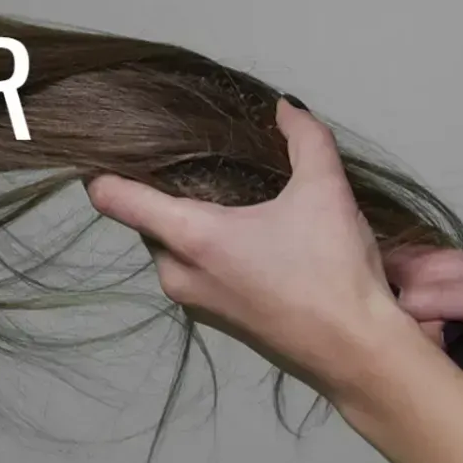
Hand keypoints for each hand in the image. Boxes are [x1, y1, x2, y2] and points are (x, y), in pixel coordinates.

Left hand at [86, 98, 418, 394]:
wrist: (359, 355)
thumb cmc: (334, 275)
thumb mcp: (325, 192)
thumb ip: (305, 138)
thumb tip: (286, 107)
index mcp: (190, 237)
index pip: (112, 197)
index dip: (104, 167)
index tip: (114, 144)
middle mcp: (177, 272)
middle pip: (145, 218)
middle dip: (164, 191)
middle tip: (199, 163)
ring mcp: (192, 301)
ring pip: (169, 246)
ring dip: (188, 222)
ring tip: (230, 198)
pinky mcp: (212, 319)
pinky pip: (190, 271)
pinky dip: (204, 250)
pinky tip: (246, 237)